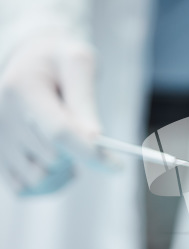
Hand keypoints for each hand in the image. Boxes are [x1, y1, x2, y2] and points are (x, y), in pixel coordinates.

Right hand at [0, 35, 113, 194]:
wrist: (31, 61)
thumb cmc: (61, 60)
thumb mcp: (79, 62)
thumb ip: (85, 99)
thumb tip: (95, 138)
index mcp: (23, 88)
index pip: (59, 132)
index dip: (90, 153)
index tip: (118, 166)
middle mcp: (2, 116)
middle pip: (54, 158)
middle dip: (80, 152)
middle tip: (86, 134)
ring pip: (40, 179)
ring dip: (64, 171)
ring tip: (71, 147)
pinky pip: (26, 189)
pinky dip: (49, 184)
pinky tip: (58, 164)